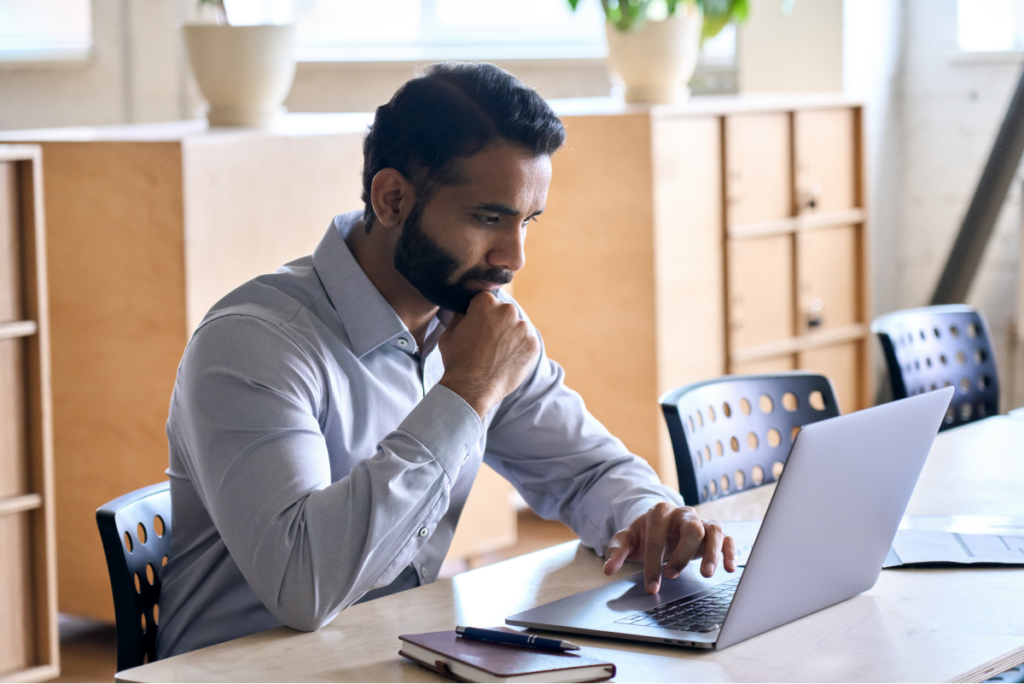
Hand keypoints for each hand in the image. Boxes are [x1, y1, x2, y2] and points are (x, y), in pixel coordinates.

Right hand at [438, 292, 540, 417]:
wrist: (472, 388)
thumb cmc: (457, 361)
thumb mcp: (449, 333)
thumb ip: (460, 316)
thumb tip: (466, 312)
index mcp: (486, 303)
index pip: (485, 301)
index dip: (479, 314)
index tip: (477, 327)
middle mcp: (507, 310)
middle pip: (504, 312)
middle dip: (497, 324)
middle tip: (487, 343)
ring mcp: (523, 327)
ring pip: (517, 328)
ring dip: (510, 337)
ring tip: (497, 355)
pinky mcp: (533, 345)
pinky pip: (527, 343)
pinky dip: (520, 350)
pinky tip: (507, 361)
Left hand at [603, 502, 736, 593]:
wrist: (660, 525)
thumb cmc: (644, 534)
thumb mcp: (628, 539)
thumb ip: (617, 551)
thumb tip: (608, 569)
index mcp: (660, 512)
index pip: (658, 536)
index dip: (654, 562)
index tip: (652, 585)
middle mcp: (684, 514)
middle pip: (691, 528)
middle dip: (682, 554)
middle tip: (673, 575)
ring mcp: (701, 522)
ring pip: (713, 531)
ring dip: (711, 553)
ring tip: (706, 574)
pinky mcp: (713, 533)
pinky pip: (727, 538)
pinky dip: (730, 552)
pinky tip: (729, 568)